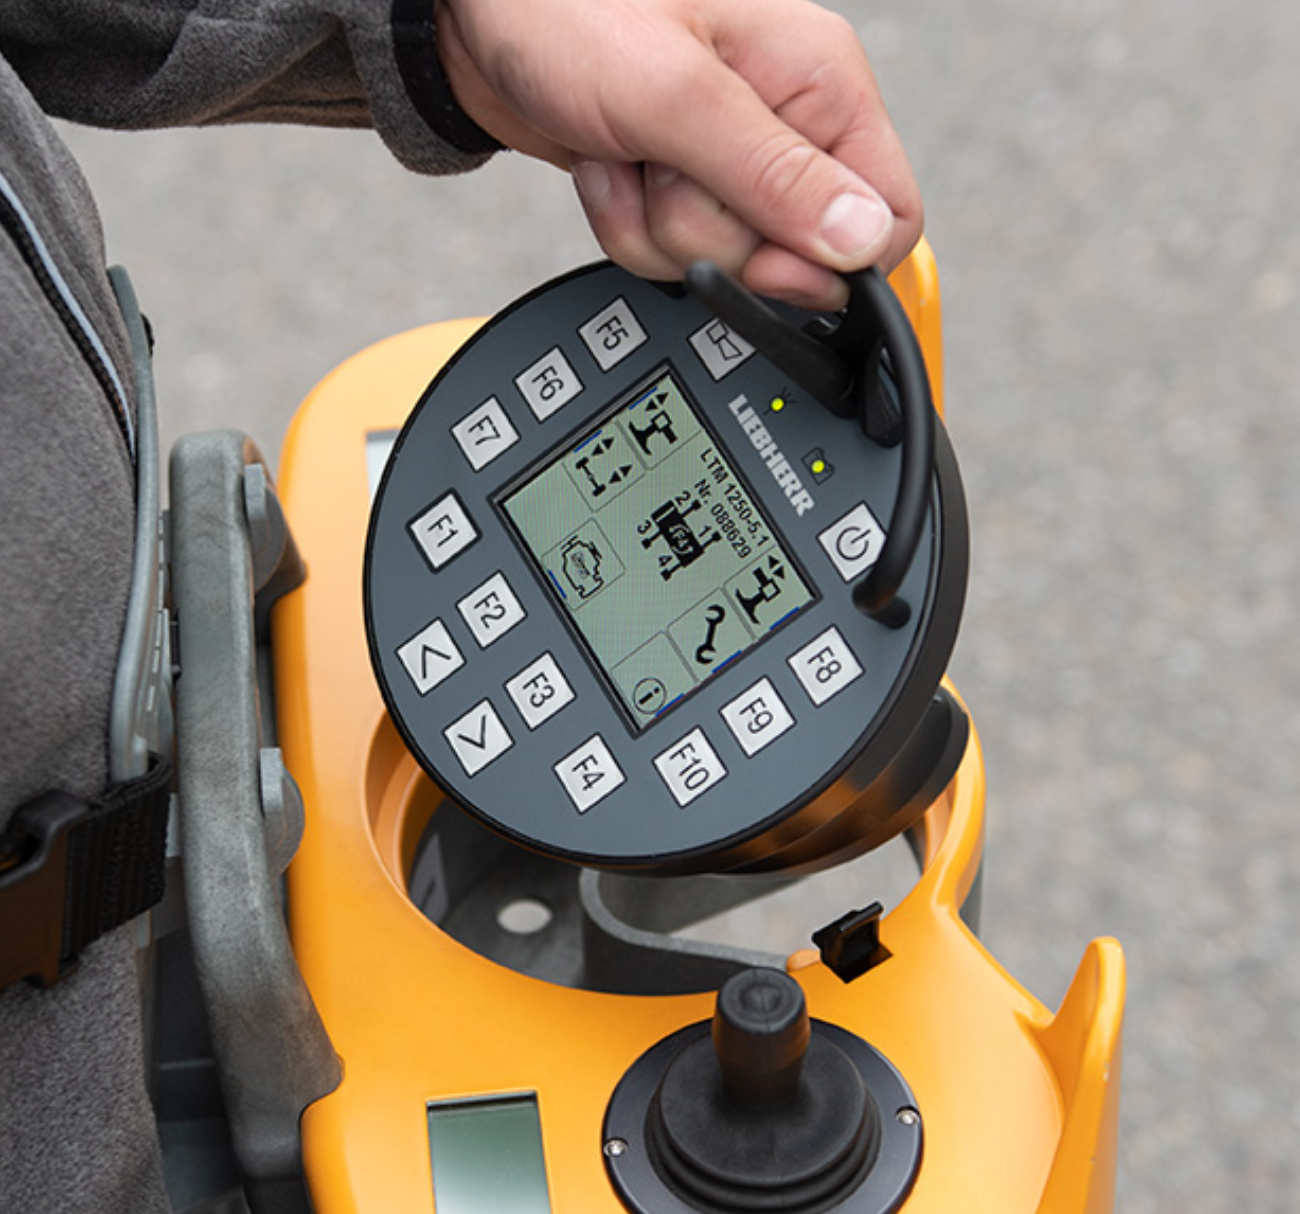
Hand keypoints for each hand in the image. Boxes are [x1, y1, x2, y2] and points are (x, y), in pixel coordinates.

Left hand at [435, 0, 921, 309]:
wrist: (474, 16)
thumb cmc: (566, 10)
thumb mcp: (677, 96)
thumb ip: (774, 177)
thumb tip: (861, 244)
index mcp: (820, 84)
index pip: (887, 218)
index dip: (828, 265)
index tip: (763, 262)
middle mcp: (785, 124)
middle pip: (790, 256)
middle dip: (709, 231)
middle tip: (666, 163)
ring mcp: (727, 161)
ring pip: (723, 262)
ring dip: (655, 226)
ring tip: (629, 152)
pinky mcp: (679, 184)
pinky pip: (670, 254)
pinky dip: (625, 223)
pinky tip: (610, 164)